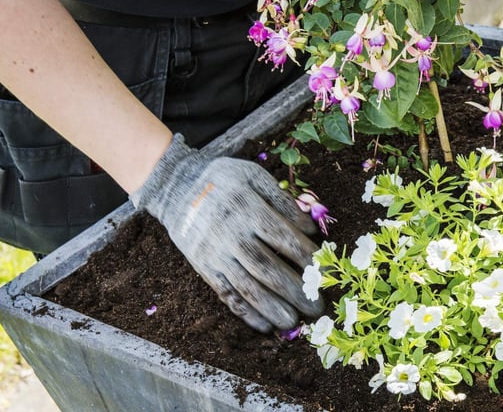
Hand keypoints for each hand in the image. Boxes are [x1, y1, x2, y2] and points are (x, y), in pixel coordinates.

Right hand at [130, 134, 324, 331]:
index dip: (306, 258)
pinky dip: (245, 313)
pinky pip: (226, 294)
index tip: (325, 273)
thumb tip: (310, 230)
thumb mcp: (255, 177)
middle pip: (267, 269)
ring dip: (272, 309)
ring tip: (293, 323)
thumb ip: (283, 201)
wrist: (177, 187)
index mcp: (247, 209)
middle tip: (317, 308)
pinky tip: (264, 325)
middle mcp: (231, 235)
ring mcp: (215, 255)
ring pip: (246, 288)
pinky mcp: (204, 268)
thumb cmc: (225, 180)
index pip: (283, 238)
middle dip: (295, 291)